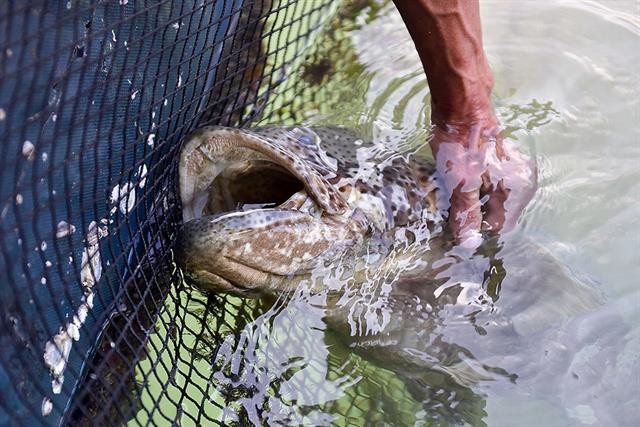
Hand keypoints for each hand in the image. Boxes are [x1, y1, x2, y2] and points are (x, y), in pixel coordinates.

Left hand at [430, 115, 535, 246]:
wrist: (461, 100)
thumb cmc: (462, 143)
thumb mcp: (461, 184)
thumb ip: (467, 213)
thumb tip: (469, 243)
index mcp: (516, 188)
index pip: (499, 225)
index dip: (476, 227)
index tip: (455, 222)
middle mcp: (519, 177)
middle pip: (495, 209)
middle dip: (472, 211)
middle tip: (449, 204)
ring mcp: (508, 163)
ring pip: (488, 193)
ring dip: (469, 196)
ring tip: (448, 188)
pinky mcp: (495, 152)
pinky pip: (484, 177)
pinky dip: (470, 181)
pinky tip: (453, 174)